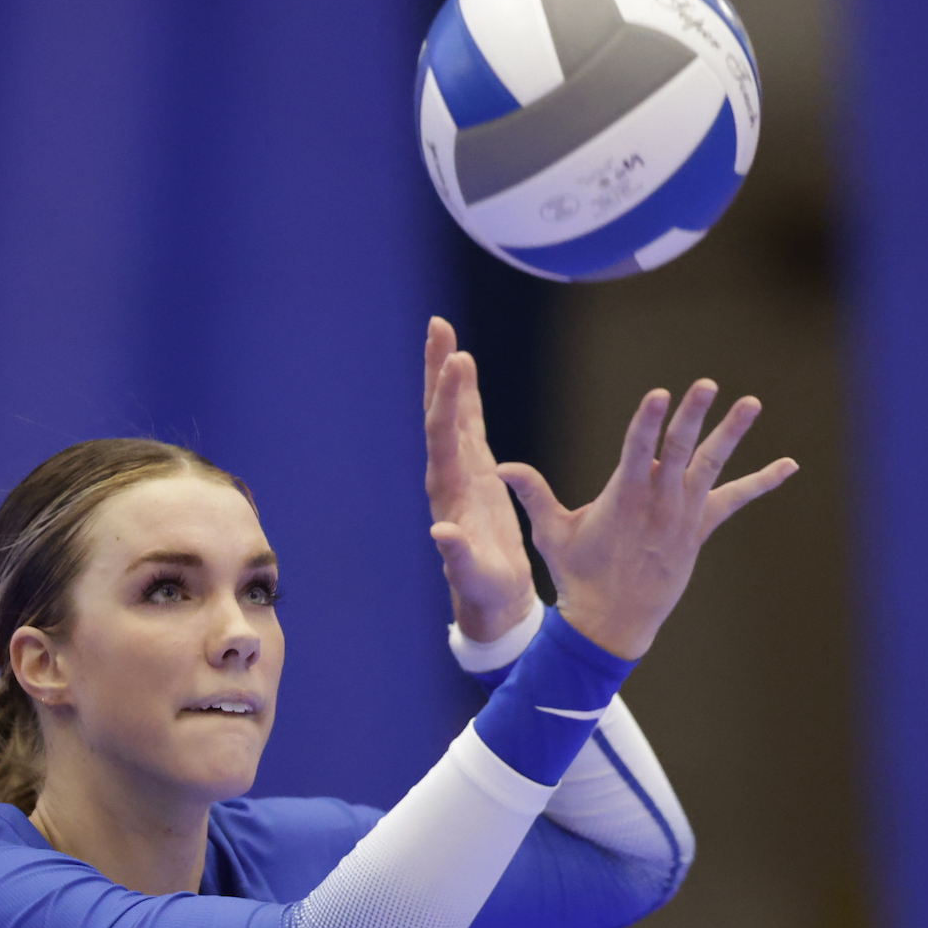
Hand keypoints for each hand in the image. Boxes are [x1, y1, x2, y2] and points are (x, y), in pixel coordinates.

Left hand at [424, 318, 537, 642]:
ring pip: (450, 413)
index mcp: (448, 493)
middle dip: (437, 371)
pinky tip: (463, 367)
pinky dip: (464, 394)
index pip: (444, 436)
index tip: (458, 361)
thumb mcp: (476, 578)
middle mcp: (447, 475)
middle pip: (438, 413)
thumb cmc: (486, 592)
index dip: (449, 399)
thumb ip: (457, 556)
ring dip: (446, 374)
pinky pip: (467, 423)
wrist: (491, 600)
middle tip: (437, 326)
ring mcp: (459, 472)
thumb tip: (440, 533)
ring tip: (444, 332)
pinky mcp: (474, 473)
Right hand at [499, 381, 795, 658]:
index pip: (637, 451)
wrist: (612, 621)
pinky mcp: (699, 529)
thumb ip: (532, 493)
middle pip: (678, 450)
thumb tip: (498, 467)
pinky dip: (762, 482)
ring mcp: (683, 515)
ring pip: (711, 466)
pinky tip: (790, 465)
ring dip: (732, 433)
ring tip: (752, 403)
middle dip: (691, 416)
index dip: (648, 422)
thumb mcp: (551, 533)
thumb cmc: (578, 575)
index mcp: (623, 498)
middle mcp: (658, 503)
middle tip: (706, 384)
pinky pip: (735, 500)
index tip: (659, 394)